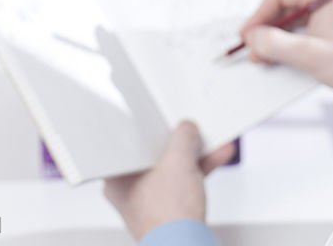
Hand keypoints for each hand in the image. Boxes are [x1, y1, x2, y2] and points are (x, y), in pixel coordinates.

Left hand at [103, 121, 234, 240]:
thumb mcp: (178, 159)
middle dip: (179, 140)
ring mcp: (148, 202)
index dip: (150, 126)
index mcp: (116, 178)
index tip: (163, 117)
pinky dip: (198, 170)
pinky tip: (216, 156)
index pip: (131, 142)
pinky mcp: (167, 211)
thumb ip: (183, 136)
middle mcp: (129, 190)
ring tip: (210, 138)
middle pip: (155, 153)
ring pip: (171, 167)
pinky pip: (182, 182)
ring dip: (194, 153)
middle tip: (190, 128)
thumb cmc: (168, 215)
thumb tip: (187, 129)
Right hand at [239, 0, 332, 100]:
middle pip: (285, 7)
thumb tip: (253, 39)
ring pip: (293, 22)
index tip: (246, 36)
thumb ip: (276, 45)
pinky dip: (291, 47)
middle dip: (267, 30)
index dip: (259, 16)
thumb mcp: (311, 55)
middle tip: (253, 50)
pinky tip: (282, 62)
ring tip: (265, 58)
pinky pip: (304, 33)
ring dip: (278, 40)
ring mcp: (332, 13)